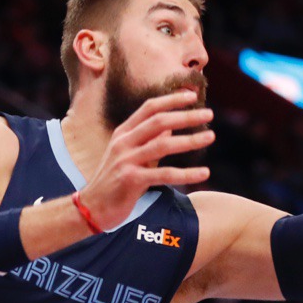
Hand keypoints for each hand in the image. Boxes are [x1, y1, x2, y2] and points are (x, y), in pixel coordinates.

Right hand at [80, 91, 213, 228]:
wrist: (92, 207)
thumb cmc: (115, 180)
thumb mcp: (130, 155)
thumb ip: (149, 140)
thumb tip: (172, 125)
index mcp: (123, 133)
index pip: (149, 108)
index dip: (171, 100)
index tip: (192, 96)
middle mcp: (123, 143)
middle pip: (158, 122)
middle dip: (185, 116)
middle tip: (208, 113)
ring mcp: (126, 161)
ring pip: (163, 145)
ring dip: (189, 140)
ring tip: (210, 136)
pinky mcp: (131, 180)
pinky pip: (164, 175)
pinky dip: (187, 173)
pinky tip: (204, 173)